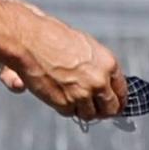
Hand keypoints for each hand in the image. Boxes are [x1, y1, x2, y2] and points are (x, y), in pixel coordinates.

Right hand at [5, 4, 126, 121]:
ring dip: (81, 109)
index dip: (116, 98)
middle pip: (110, 108)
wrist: (26, 39)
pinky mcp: (65, 103)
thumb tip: (100, 82)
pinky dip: (62, 106)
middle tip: (94, 108)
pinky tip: (55, 93)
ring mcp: (83, 94)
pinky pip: (68, 112)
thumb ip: (95, 65)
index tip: (111, 102)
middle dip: (103, 110)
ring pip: (89, 114)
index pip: (121, 90)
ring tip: (69, 98)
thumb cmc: (50, 35)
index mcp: (108, 64)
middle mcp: (100, 81)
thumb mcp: (82, 45)